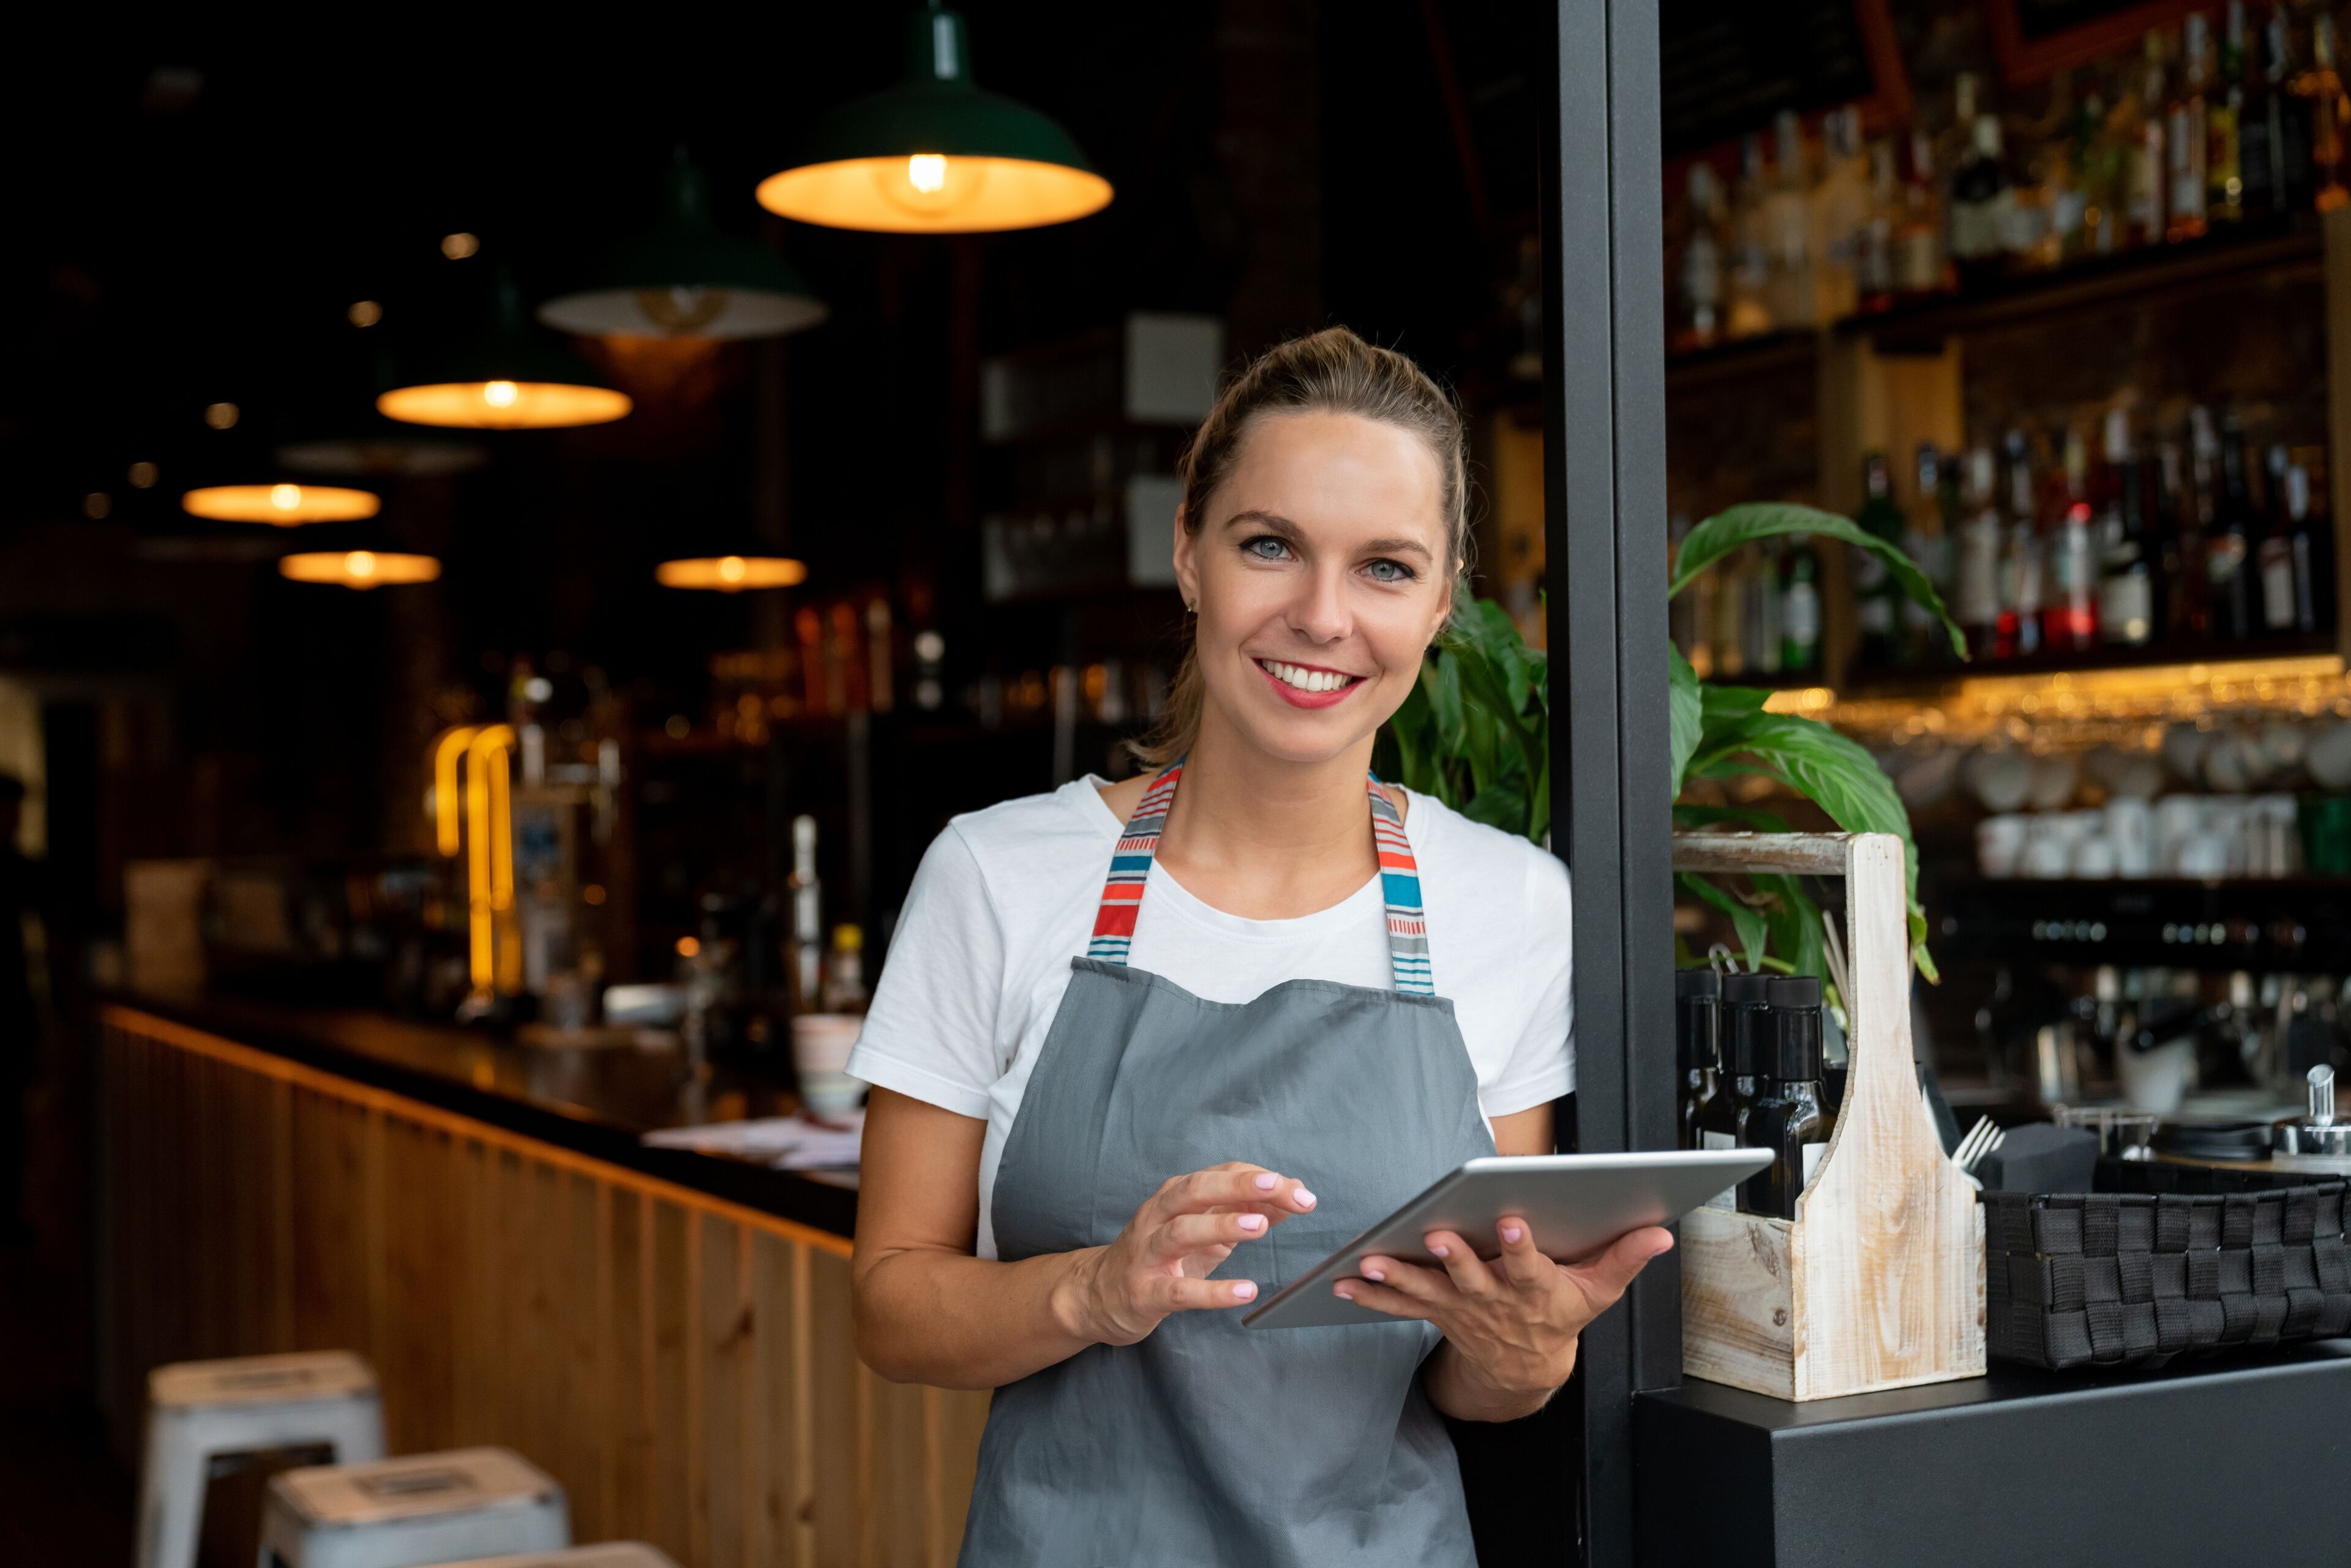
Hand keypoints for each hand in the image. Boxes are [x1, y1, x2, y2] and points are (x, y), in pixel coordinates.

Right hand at [1054, 1163, 1317, 1346]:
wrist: (1099, 1294)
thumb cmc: (1163, 1256)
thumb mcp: (1205, 1229)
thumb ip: (1246, 1210)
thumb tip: (1294, 1191)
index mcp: (1176, 1196)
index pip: (1220, 1175)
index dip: (1260, 1180)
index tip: (1300, 1191)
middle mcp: (1158, 1216)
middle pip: (1196, 1190)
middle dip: (1238, 1186)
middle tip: (1278, 1188)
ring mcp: (1148, 1253)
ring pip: (1182, 1231)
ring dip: (1222, 1225)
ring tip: (1261, 1227)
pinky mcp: (1145, 1292)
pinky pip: (1179, 1291)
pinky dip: (1212, 1291)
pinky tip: (1245, 1292)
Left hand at [1336, 1220, 1672, 1400]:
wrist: (1524, 1368)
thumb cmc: (1560, 1316)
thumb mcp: (1598, 1291)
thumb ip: (1624, 1257)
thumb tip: (1660, 1231)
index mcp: (1535, 1290)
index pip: (1529, 1266)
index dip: (1522, 1247)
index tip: (1514, 1221)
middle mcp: (1494, 1301)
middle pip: (1472, 1277)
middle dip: (1455, 1257)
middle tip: (1436, 1235)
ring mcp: (1460, 1309)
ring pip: (1427, 1291)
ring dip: (1397, 1277)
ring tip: (1369, 1261)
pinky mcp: (1435, 1312)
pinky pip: (1398, 1305)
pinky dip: (1369, 1294)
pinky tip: (1341, 1282)